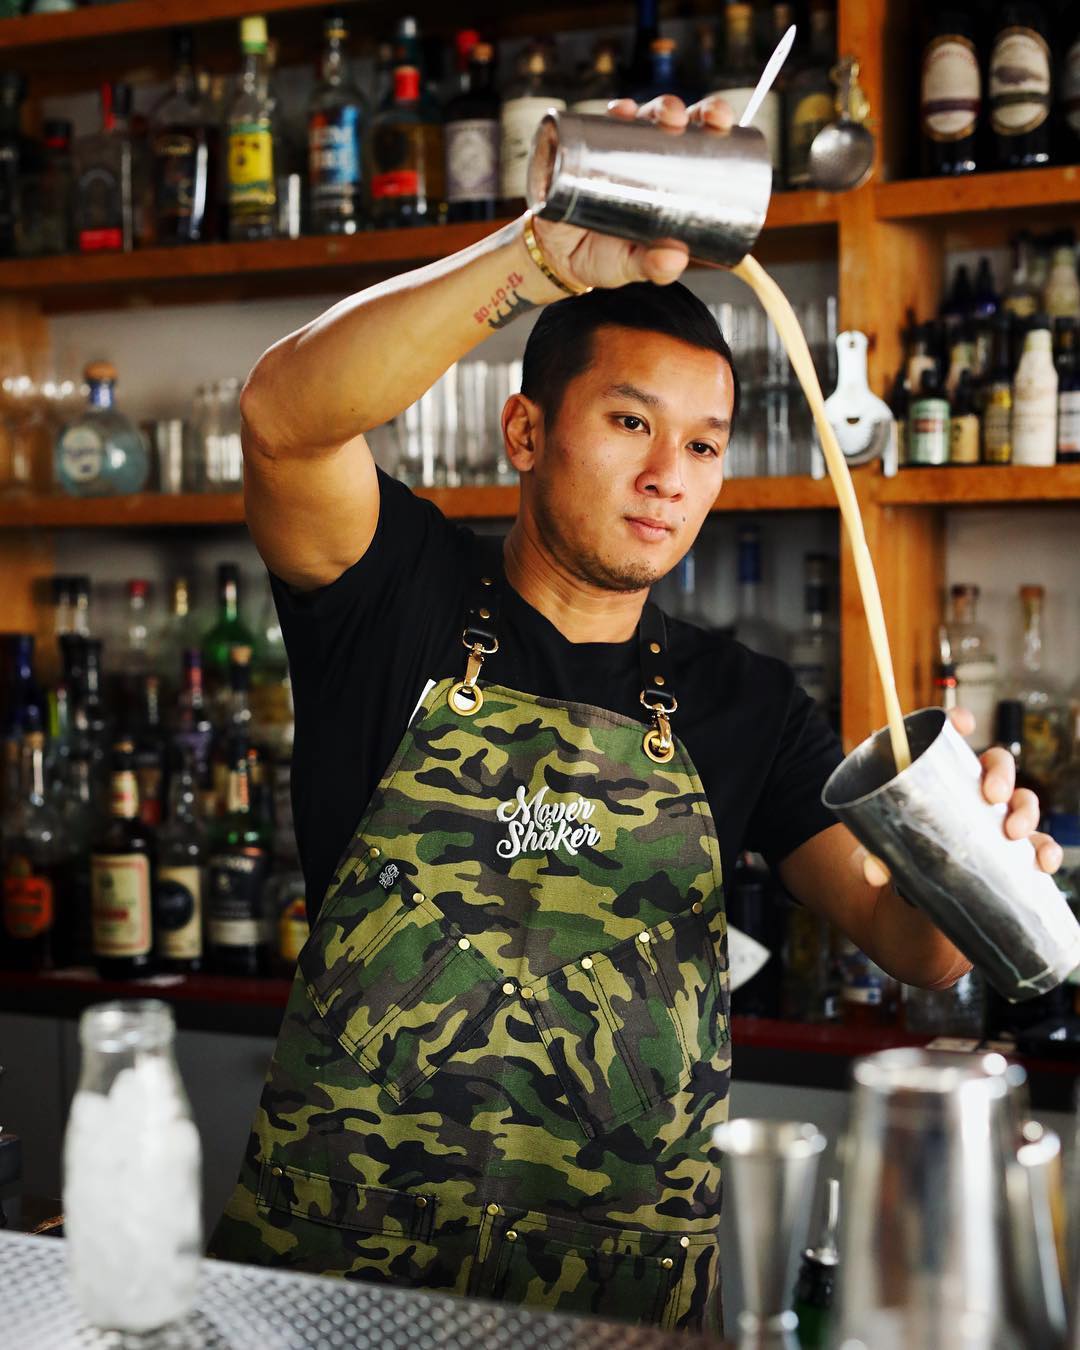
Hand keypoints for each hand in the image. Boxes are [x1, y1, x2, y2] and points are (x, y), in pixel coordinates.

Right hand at [529, 93, 735, 291]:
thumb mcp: (634, 266)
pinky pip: (598, 125)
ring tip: (664, 116)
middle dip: (687, 109)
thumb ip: (655, 268)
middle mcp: (645, 155)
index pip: (698, 140)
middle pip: (673, 120)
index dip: (714, 122)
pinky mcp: (585, 152)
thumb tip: (676, 260)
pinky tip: (621, 111)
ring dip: (655, 107)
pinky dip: (612, 114)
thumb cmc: (605, 257)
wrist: (558, 259)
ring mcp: (615, 150)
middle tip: (687, 120)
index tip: (722, 122)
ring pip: (640, 116)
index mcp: (670, 176)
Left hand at [861, 706, 1063, 888]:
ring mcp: (993, 814)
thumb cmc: (894, 842)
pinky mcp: (1008, 846)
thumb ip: (871, 853)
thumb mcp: (877, 844)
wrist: (909, 874)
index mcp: (938, 768)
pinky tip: (1044, 862)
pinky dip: (1045, 850)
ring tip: (1013, 833)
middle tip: (992, 796)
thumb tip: (873, 873)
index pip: (949, 734)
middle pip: (997, 764)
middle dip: (1002, 774)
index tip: (962, 724)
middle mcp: (971, 786)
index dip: (958, 721)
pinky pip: (1036, 843)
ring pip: (1021, 800)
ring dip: (1025, 811)